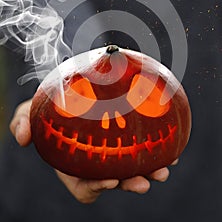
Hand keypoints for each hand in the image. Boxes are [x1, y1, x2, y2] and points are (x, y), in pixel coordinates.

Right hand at [10, 99, 176, 203]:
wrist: (71, 92)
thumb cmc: (51, 106)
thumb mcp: (32, 111)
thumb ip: (23, 122)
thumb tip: (21, 139)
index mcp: (73, 164)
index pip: (84, 185)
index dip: (95, 187)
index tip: (108, 180)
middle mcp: (96, 162)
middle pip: (114, 181)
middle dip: (130, 184)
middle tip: (143, 182)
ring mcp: (113, 152)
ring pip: (133, 170)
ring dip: (149, 172)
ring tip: (162, 169)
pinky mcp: (127, 139)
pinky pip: (145, 150)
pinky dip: (160, 152)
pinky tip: (172, 149)